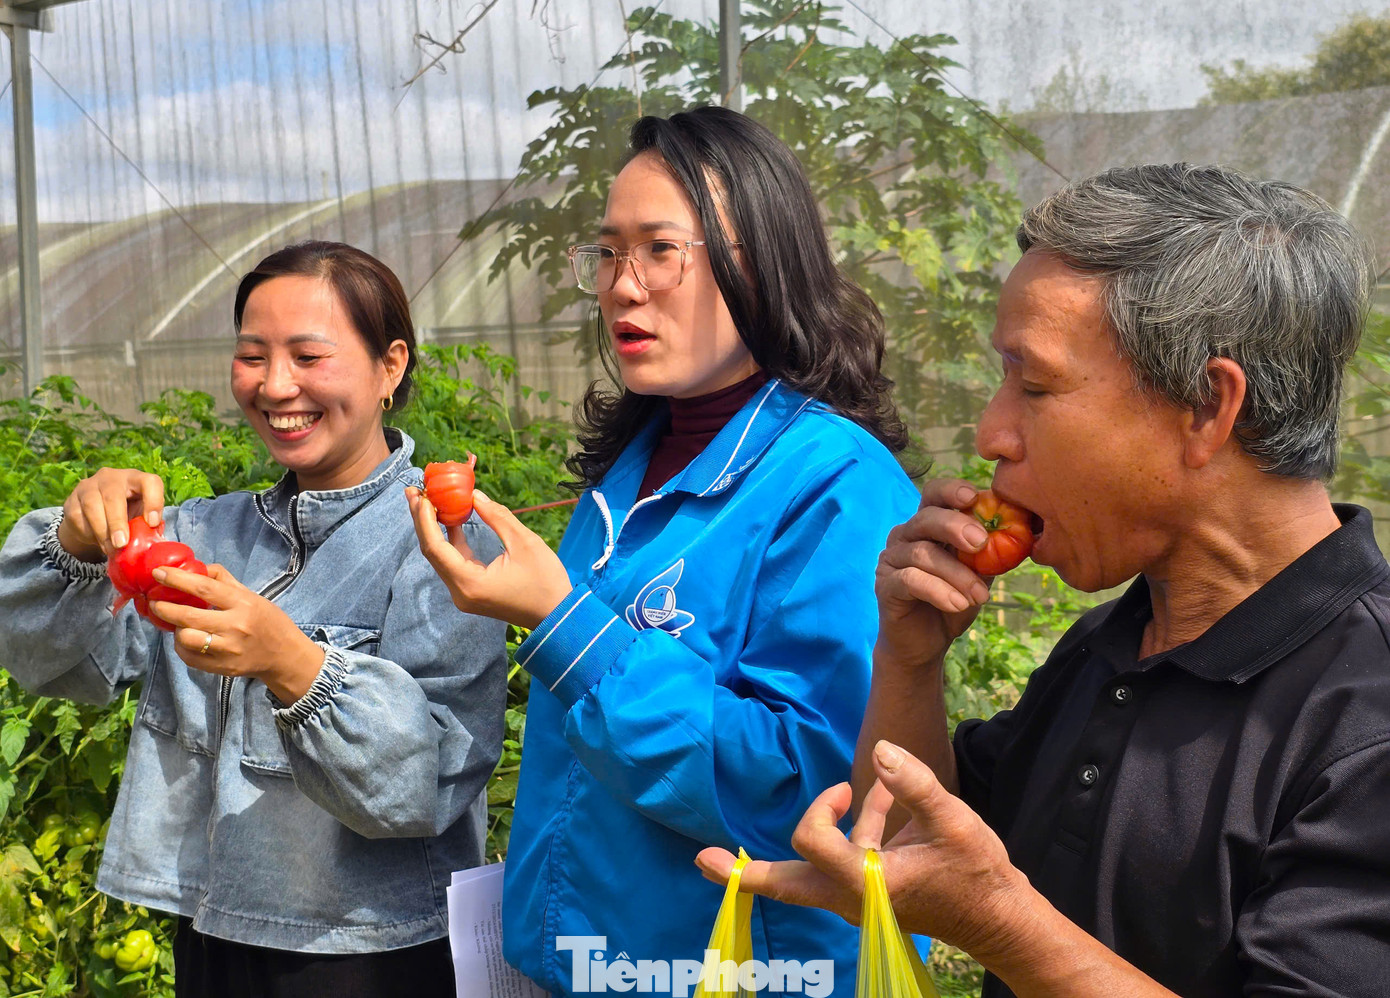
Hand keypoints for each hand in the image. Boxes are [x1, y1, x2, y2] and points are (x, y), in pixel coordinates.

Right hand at [57, 468, 164, 561]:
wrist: (96, 517)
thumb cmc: (128, 515)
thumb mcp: (140, 518)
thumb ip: (148, 527)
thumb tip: (156, 543)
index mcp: (137, 479)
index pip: (149, 482)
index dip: (153, 501)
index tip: (152, 523)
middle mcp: (112, 477)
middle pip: (113, 495)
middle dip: (117, 522)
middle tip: (121, 544)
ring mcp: (89, 485)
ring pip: (92, 505)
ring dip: (102, 531)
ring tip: (111, 549)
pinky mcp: (72, 498)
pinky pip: (77, 516)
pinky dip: (87, 532)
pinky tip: (96, 541)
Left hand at [147, 563, 324, 704]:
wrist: (284, 655)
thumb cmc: (267, 620)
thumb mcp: (252, 595)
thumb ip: (224, 580)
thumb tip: (196, 567)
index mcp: (243, 604)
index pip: (204, 588)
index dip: (176, 579)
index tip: (158, 573)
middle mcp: (235, 627)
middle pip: (188, 616)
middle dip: (163, 607)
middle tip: (154, 602)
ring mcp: (228, 650)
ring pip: (185, 638)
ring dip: (174, 629)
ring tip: (175, 624)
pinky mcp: (222, 668)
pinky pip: (189, 657)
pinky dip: (181, 646)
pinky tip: (184, 639)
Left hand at [406, 487, 571, 628]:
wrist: (558, 616)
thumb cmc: (546, 581)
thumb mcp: (525, 543)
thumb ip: (497, 517)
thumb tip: (474, 495)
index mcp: (470, 583)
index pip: (436, 547)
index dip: (425, 519)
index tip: (421, 493)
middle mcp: (460, 591)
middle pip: (432, 552)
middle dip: (422, 520)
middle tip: (412, 490)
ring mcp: (465, 594)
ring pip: (441, 557)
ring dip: (434, 528)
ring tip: (426, 499)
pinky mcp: (472, 591)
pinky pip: (454, 562)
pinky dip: (451, 540)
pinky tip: (449, 518)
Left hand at [695, 740, 1030, 957]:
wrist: (1000, 919)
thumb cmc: (977, 873)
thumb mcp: (951, 821)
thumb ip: (913, 784)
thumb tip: (880, 749)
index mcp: (868, 883)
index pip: (814, 843)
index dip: (821, 809)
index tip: (843, 790)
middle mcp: (854, 898)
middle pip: (785, 886)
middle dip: (742, 874)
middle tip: (702, 860)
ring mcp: (860, 902)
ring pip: (809, 876)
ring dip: (818, 832)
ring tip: (838, 793)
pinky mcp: (872, 896)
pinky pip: (844, 863)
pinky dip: (857, 831)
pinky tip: (886, 801)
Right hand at [875, 478, 994, 667]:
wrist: (926, 644)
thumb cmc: (952, 602)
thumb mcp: (978, 575)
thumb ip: (991, 553)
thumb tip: (1021, 532)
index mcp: (927, 526)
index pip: (933, 495)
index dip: (951, 490)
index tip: (974, 496)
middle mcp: (905, 536)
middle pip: (925, 517)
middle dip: (955, 525)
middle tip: (981, 543)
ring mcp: (891, 560)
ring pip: (921, 552)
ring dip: (956, 573)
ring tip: (980, 596)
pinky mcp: (884, 585)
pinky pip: (910, 579)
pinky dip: (938, 590)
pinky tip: (958, 604)